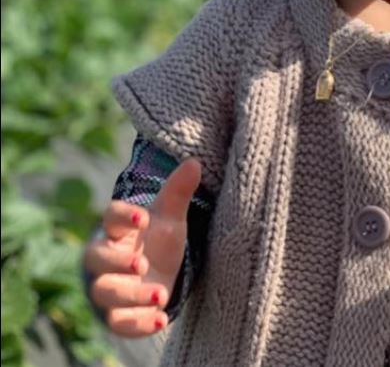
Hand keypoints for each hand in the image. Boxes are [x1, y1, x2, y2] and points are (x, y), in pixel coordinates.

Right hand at [83, 157, 200, 336]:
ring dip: (130, 295)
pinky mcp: (119, 314)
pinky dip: (137, 325)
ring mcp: (110, 288)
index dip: (122, 216)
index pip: (109, 217)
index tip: (143, 218)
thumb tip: (195, 162)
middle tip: (141, 263)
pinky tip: (161, 320)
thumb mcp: (170, 215)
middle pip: (96, 260)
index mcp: (117, 229)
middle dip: (116, 263)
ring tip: (160, 293)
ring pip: (104, 293)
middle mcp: (107, 259)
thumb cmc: (158, 238)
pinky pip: (119, 323)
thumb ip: (178, 191)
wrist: (159, 270)